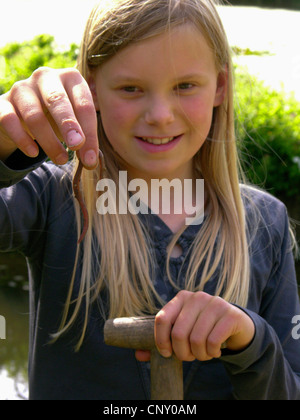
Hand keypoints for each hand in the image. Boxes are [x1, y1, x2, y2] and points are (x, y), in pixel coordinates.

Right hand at [0, 67, 98, 167]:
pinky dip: (22, 139)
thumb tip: (90, 161)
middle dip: (68, 125)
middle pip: (57, 100)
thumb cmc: (57, 117)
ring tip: (61, 160)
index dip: (89, 132)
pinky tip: (33, 152)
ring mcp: (22, 88)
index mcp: (71, 78)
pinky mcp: (3, 102)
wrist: (24, 113)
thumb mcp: (75, 124)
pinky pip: (9, 120)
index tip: (90, 158)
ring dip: (49, 141)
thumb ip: (84, 139)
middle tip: (76, 147)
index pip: (84, 104)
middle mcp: (46, 77)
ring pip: (34, 115)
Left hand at [135, 290, 254, 361]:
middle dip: (182, 353)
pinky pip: (213, 341)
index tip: (166, 354)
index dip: (160, 341)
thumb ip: (162, 341)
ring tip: (203, 354)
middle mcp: (197, 297)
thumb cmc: (203, 328)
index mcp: (181, 298)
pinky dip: (212, 353)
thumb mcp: (183, 330)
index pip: (162, 319)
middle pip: (178, 333)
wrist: (236, 324)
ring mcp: (215, 303)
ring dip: (199, 355)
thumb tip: (138, 355)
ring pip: (196, 339)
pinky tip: (215, 351)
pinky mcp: (230, 314)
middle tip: (189, 357)